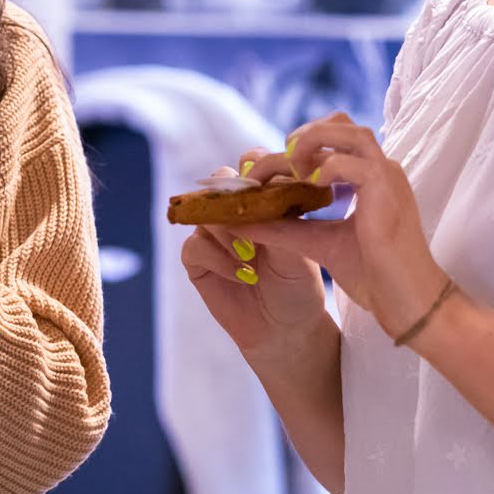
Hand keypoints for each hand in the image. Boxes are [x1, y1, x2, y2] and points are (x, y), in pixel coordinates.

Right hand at [182, 149, 333, 367]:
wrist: (287, 329)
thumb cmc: (299, 285)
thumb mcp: (299, 249)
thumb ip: (277, 220)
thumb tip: (255, 195)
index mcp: (264, 198)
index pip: (253, 163)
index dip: (257, 169)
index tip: (270, 189)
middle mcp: (235, 211)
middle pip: (221, 179)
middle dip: (236, 197)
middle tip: (253, 217)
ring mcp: (213, 233)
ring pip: (205, 211)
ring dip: (229, 232)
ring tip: (251, 256)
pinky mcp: (197, 258)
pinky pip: (194, 244)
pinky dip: (218, 258)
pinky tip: (242, 275)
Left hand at [233, 112, 448, 340]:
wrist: (408, 301)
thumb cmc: (372, 274)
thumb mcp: (318, 243)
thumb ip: (284, 227)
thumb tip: (240, 219)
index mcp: (369, 178)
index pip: (332, 139)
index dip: (295, 149)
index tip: (265, 175)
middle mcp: (380, 170)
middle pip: (340, 122)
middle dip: (301, 136)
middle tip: (278, 164)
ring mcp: (386, 177)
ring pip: (347, 130)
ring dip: (311, 142)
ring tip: (292, 171)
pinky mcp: (386, 191)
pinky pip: (351, 163)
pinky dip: (324, 168)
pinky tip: (312, 188)